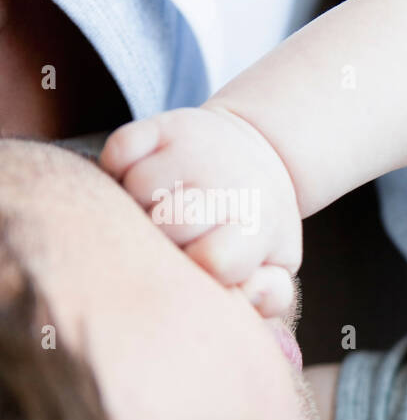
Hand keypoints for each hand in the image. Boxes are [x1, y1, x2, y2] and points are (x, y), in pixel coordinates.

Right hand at [100, 105, 302, 316]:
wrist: (253, 156)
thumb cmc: (254, 226)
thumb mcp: (276, 264)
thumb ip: (268, 294)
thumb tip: (246, 293)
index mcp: (258, 222)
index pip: (215, 260)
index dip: (199, 267)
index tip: (201, 259)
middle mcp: (228, 181)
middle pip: (169, 226)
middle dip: (165, 240)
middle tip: (178, 236)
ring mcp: (194, 149)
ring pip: (137, 190)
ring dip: (137, 207)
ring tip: (160, 211)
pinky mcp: (161, 125)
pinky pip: (119, 150)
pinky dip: (117, 167)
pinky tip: (140, 181)